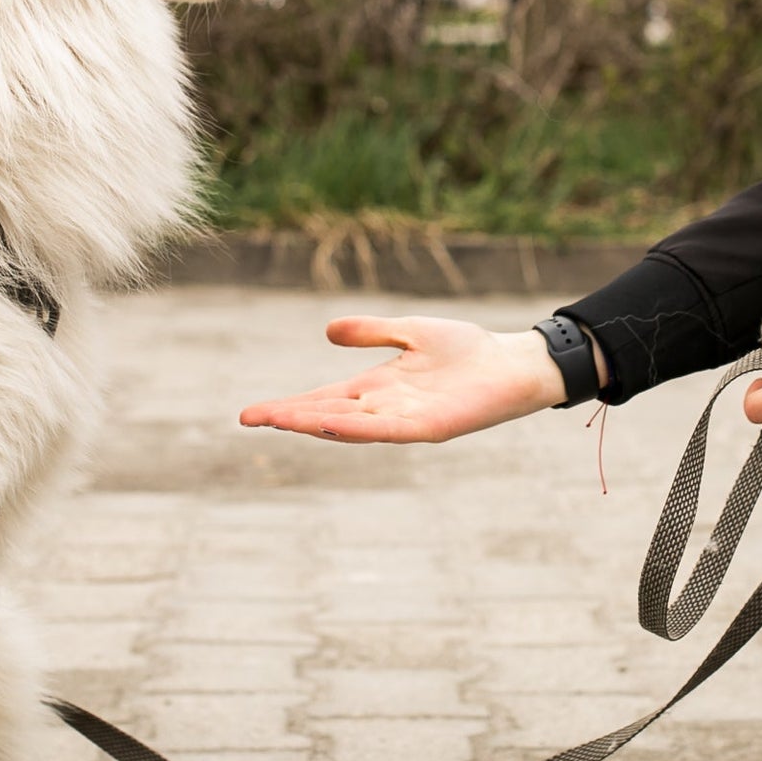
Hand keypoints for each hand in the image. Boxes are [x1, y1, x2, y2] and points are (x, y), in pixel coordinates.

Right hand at [239, 317, 576, 443]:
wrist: (512, 364)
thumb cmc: (466, 350)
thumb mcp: (410, 331)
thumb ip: (372, 332)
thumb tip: (328, 332)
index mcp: (377, 388)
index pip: (323, 398)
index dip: (288, 405)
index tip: (252, 412)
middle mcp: (384, 408)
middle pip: (327, 414)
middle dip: (289, 417)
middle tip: (249, 419)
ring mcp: (404, 420)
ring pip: (350, 425)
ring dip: (313, 423)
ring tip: (279, 420)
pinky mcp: (428, 427)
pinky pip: (386, 429)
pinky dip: (356, 428)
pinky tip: (329, 423)